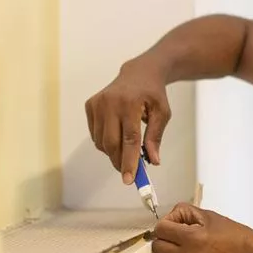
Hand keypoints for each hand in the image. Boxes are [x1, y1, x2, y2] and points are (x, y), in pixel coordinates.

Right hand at [84, 60, 171, 184]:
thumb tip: (153, 161)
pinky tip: (117, 135)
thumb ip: (155, 137)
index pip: (129, 139)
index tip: (129, 179)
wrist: (138, 73)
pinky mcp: (90, 105)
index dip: (129, 161)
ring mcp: (97, 103)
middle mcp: (110, 102)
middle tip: (129, 172)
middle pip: (111, 143)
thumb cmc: (152, 94)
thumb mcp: (162, 113)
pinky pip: (95, 135)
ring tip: (127, 149)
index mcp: (130, 103)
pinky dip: (106, 142)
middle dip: (119, 162)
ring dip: (113, 153)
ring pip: (101, 142)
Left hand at [150, 203, 252, 252]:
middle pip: (158, 249)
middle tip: (179, 238)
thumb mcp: (211, 217)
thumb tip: (170, 218)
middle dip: (165, 240)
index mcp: (192, 238)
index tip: (173, 226)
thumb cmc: (236, 237)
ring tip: (200, 251)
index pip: (160, 230)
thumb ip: (186, 213)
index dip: (166, 225)